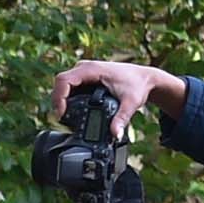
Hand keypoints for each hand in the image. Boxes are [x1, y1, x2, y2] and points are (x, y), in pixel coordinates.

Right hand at [51, 59, 187, 137]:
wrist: (145, 78)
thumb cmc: (138, 85)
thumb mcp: (130, 103)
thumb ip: (122, 119)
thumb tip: (116, 135)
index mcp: (92, 69)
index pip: (63, 80)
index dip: (58, 97)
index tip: (61, 113)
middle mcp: (85, 67)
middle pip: (60, 83)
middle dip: (58, 101)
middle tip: (62, 119)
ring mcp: (84, 71)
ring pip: (63, 85)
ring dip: (62, 100)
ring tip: (66, 117)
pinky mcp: (85, 77)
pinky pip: (70, 86)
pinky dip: (68, 98)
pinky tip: (72, 111)